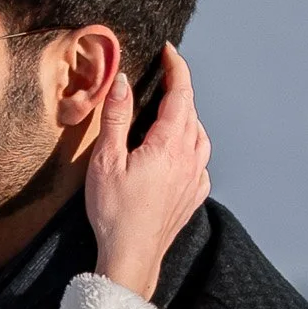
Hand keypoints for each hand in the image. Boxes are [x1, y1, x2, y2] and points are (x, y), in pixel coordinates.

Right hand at [84, 43, 209, 300]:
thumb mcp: (106, 160)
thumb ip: (117, 117)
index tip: (169, 52)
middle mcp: (189, 158)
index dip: (176, 68)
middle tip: (165, 78)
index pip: (181, 94)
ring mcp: (194, 179)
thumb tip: (125, 81)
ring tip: (172, 113)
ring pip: (200, 136)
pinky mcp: (192, 197)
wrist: (131, 257)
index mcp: (169, 144)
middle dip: (180, 90)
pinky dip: (192, 149)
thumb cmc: (115, 212)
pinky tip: (180, 154)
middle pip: (191, 112)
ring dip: (189, 119)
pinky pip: (200, 163)